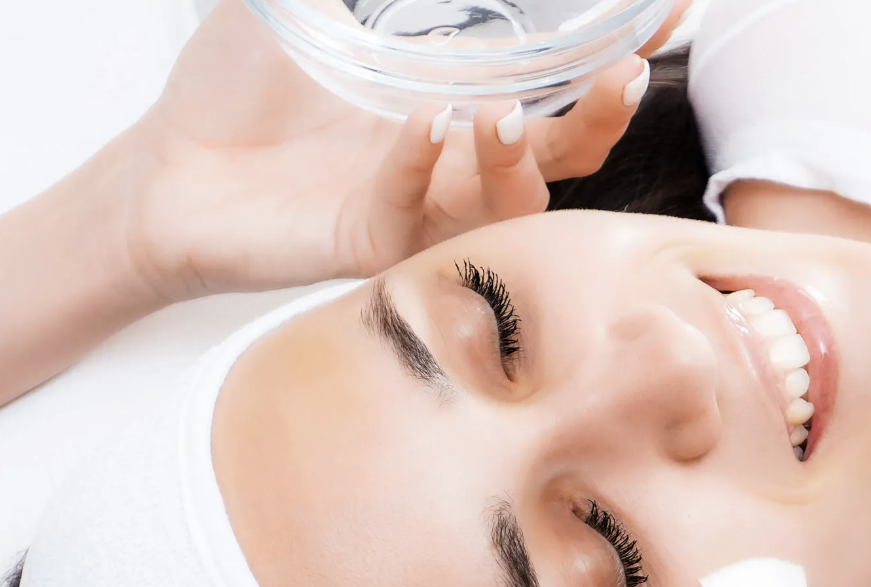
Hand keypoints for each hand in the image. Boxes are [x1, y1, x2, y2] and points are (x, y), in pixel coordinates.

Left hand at [123, 0, 685, 300]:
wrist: (169, 168)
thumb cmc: (241, 85)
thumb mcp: (309, 4)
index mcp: (456, 100)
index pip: (557, 85)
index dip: (614, 49)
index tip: (665, 10)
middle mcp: (454, 161)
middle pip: (561, 156)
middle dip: (599, 117)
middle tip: (623, 74)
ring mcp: (419, 207)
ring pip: (509, 205)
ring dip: (519, 160)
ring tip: (499, 113)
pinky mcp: (371, 243)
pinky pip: (413, 214)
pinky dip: (420, 164)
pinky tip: (421, 122)